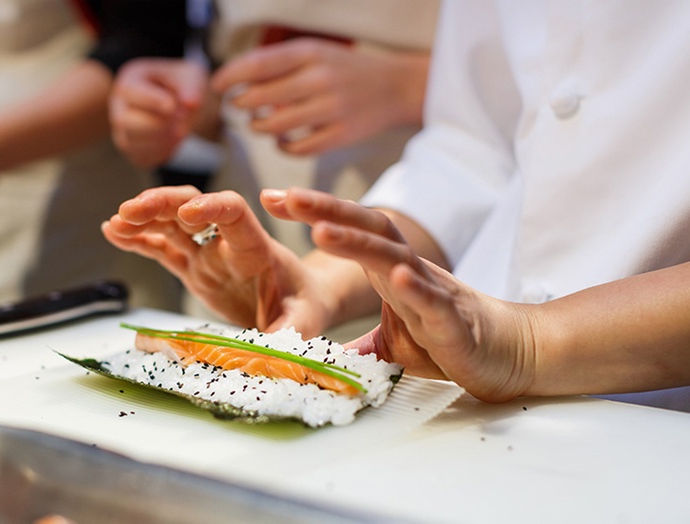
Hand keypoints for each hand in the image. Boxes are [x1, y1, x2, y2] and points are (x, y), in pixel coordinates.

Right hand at [101, 185, 336, 335]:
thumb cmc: (304, 305)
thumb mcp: (304, 320)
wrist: (300, 301)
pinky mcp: (194, 268)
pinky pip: (163, 248)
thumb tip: (271, 352)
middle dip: (162, 204)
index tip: (186, 214)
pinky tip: (113, 231)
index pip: (234, 213)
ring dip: (144, 217)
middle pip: (193, 207)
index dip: (210, 208)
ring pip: (172, 224)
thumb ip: (289, 332)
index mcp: (256, 249)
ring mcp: (207, 254)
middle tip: (130, 210)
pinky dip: (139, 239)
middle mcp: (227, 245)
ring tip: (115, 221)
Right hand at [110, 58, 207, 167]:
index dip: (150, 100)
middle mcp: (119, 107)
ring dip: (160, 140)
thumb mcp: (189, 77)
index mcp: (129, 82)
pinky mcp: (133, 151)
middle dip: (156, 123)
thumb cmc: (181, 86)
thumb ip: (191, 87)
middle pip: (124, 120)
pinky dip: (161, 153)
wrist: (183, 105)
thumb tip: (191, 103)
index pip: (129, 91)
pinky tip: (176, 141)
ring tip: (182, 130)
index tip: (172, 105)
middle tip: (181, 119)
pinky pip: (141, 158)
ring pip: (129, 143)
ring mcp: (122, 131)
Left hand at [212, 38, 427, 155]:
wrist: (396, 86)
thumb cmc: (344, 69)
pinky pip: (298, 149)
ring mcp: (332, 109)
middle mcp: (320, 79)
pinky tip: (282, 140)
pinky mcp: (341, 135)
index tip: (218, 86)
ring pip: (276, 126)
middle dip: (243, 104)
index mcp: (310, 53)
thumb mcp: (315, 54)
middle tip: (240, 107)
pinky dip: (283, 147)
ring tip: (260, 124)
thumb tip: (236, 82)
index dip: (231, 77)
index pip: (257, 65)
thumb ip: (279, 65)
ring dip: (260, 127)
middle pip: (261, 98)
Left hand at [261, 187, 535, 401]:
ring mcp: (431, 291)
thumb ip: (354, 342)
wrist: (508, 352)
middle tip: (287, 196)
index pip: (348, 229)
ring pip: (393, 257)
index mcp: (388, 269)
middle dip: (327, 209)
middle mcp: (407, 269)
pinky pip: (433, 300)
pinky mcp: (452, 321)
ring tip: (322, 230)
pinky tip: (397, 276)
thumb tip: (316, 354)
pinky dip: (416, 287)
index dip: (313, 211)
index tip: (272, 198)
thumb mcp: (387, 342)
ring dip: (358, 243)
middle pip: (368, 228)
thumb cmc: (444, 340)